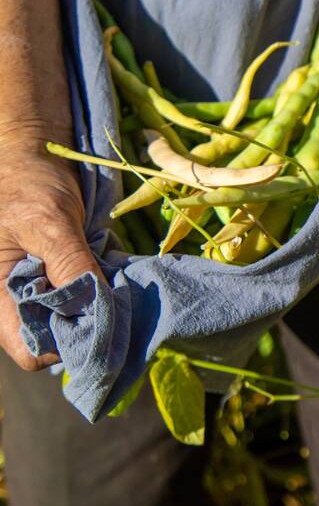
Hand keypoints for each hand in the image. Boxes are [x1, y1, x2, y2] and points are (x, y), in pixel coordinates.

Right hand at [0, 125, 100, 369]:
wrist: (29, 156)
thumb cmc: (27, 184)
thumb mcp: (49, 221)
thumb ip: (68, 265)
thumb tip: (95, 309)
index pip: (28, 349)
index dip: (63, 346)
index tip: (98, 322)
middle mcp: (14, 300)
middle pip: (55, 339)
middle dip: (86, 325)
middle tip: (117, 302)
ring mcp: (37, 290)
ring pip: (72, 320)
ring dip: (97, 308)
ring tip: (115, 285)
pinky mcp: (57, 277)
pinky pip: (82, 297)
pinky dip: (100, 291)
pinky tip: (112, 274)